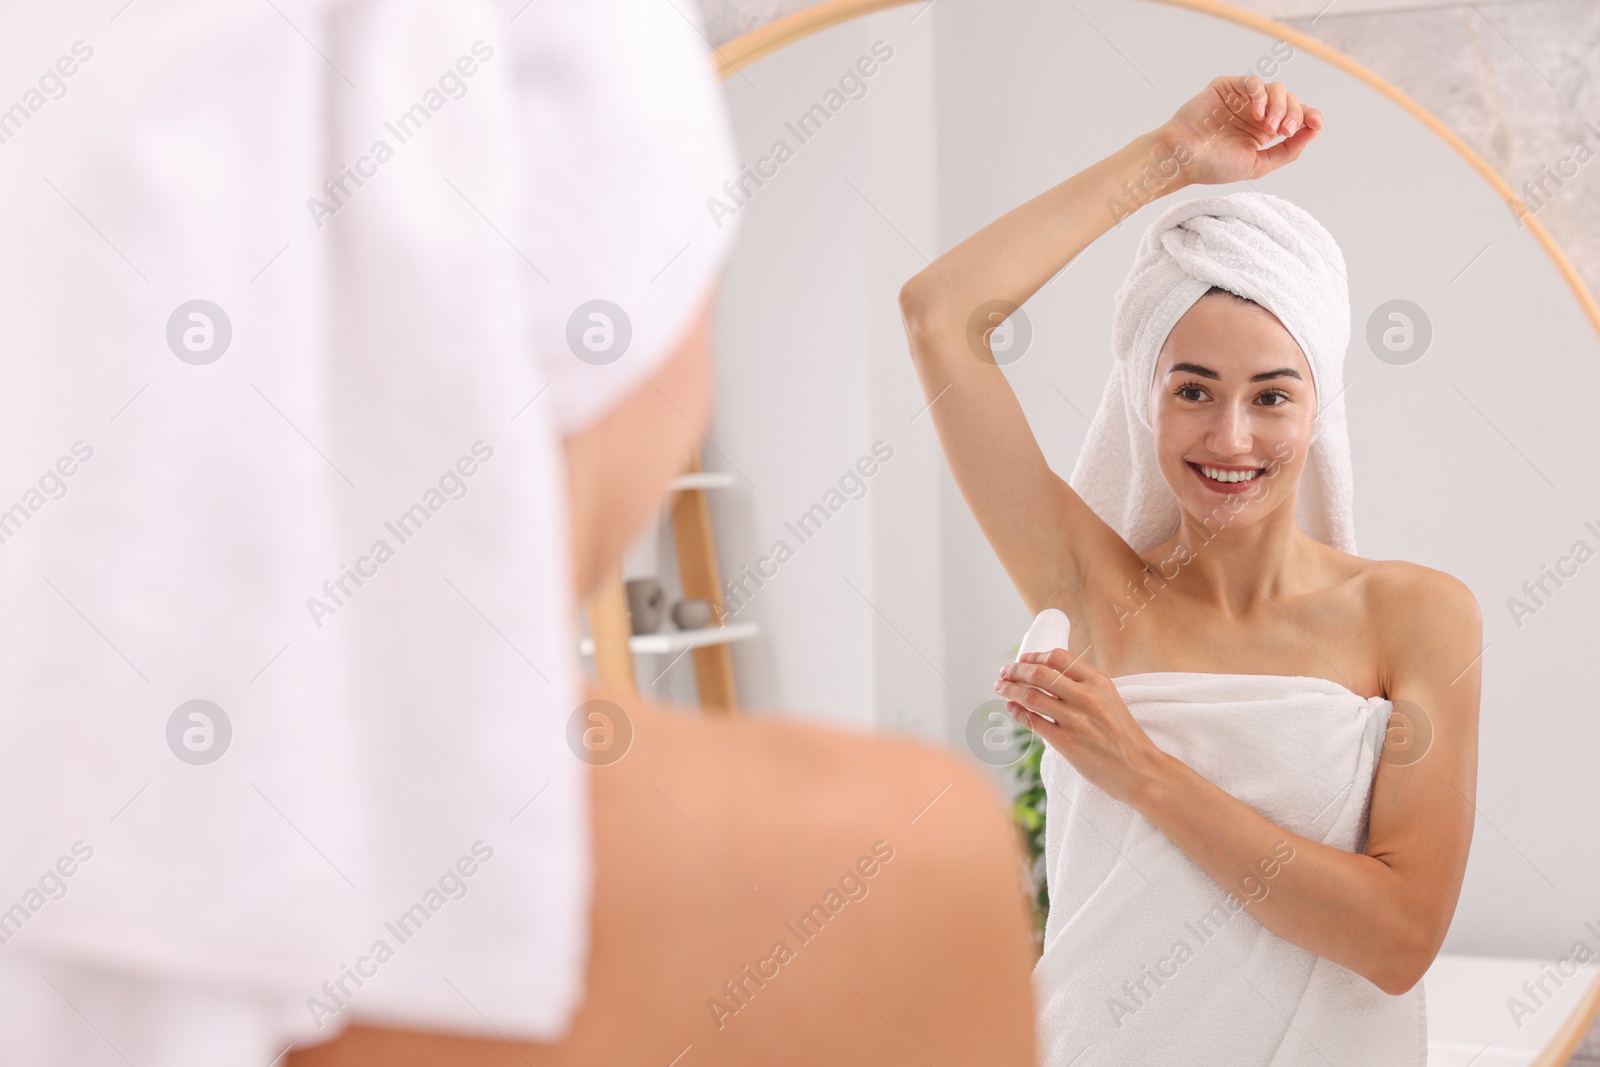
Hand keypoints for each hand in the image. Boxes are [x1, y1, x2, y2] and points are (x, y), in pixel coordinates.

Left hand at [994, 649, 1167, 806]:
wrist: (1140, 770)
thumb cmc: (1124, 736)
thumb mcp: (1111, 700)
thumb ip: (1085, 688)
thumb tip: (1048, 679)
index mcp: (1099, 682)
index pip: (1058, 657)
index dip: (1034, 656)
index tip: (1022, 659)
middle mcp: (1086, 697)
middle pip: (1039, 674)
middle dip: (1015, 670)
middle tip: (1004, 672)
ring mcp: (1075, 720)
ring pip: (1031, 696)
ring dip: (1010, 689)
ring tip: (1001, 687)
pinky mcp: (1066, 743)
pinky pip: (1032, 722)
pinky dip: (1017, 712)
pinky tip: (1012, 708)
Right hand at [1152, 75, 1320, 186]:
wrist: (1183, 159)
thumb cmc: (1214, 166)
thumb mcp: (1259, 165)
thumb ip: (1288, 151)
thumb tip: (1314, 130)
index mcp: (1264, 130)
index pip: (1296, 116)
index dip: (1310, 116)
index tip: (1317, 123)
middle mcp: (1255, 112)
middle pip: (1290, 101)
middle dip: (1294, 114)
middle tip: (1285, 131)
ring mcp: (1242, 99)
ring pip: (1276, 89)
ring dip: (1281, 105)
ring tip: (1271, 126)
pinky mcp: (1227, 87)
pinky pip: (1253, 81)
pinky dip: (1261, 93)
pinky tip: (1258, 112)